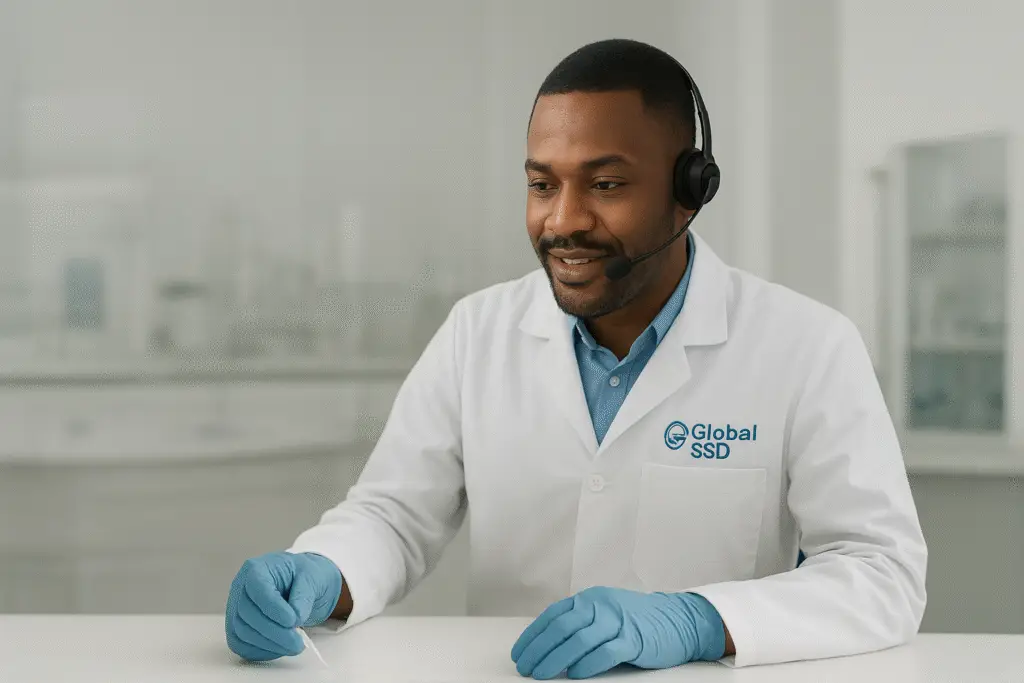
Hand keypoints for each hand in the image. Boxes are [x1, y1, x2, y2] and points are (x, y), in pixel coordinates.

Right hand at [225, 551, 342, 660]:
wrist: (301, 586)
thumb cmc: (304, 576)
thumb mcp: (312, 577)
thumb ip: (303, 596)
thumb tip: (295, 619)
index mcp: (256, 569)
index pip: (257, 588)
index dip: (273, 608)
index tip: (293, 621)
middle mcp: (240, 587)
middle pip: (247, 613)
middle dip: (274, 632)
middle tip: (298, 643)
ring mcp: (236, 608)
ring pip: (242, 632)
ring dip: (269, 644)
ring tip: (294, 646)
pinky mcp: (237, 628)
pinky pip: (241, 645)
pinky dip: (261, 651)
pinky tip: (281, 649)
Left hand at [511, 587, 725, 678]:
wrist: (678, 620)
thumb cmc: (636, 621)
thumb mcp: (604, 614)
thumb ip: (579, 625)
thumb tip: (546, 647)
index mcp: (589, 599)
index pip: (552, 616)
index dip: (532, 636)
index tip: (519, 654)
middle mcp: (600, 605)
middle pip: (561, 628)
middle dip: (539, 650)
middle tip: (525, 668)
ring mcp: (617, 621)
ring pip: (579, 639)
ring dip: (556, 659)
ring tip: (542, 674)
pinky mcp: (634, 638)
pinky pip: (605, 651)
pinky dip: (587, 663)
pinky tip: (574, 674)